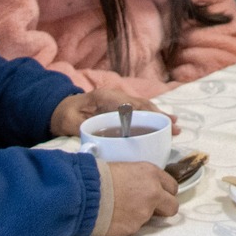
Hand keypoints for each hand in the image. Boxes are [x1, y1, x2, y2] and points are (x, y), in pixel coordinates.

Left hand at [52, 86, 176, 137]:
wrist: (59, 108)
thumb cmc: (66, 116)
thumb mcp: (73, 123)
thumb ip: (86, 129)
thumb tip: (103, 139)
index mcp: (106, 97)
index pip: (131, 105)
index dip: (148, 114)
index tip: (162, 123)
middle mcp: (115, 96)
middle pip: (142, 105)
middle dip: (160, 116)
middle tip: (175, 127)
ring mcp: (118, 100)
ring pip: (143, 107)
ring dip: (159, 116)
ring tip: (175, 125)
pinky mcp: (119, 107)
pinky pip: (138, 111)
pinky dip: (151, 117)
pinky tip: (162, 124)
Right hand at [92, 160, 179, 235]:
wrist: (83, 193)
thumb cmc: (99, 176)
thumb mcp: (126, 169)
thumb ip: (142, 179)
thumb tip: (145, 187)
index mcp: (152, 174)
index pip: (172, 187)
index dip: (164, 192)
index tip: (158, 195)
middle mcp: (153, 193)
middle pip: (172, 206)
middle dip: (163, 208)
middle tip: (149, 208)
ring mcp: (145, 213)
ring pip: (151, 219)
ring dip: (140, 216)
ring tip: (121, 210)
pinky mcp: (134, 228)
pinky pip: (135, 228)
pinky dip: (127, 224)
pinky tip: (115, 217)